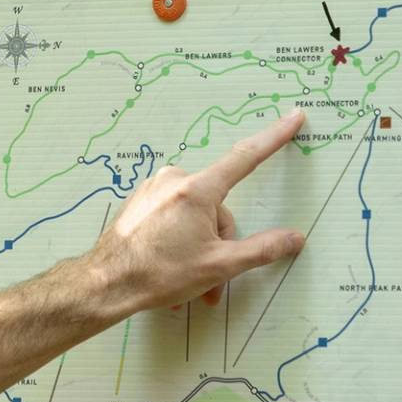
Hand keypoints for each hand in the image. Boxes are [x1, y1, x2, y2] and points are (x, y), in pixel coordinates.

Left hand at [86, 110, 307, 316]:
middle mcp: (175, 180)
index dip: (274, 137)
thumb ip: (262, 249)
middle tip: (213, 282)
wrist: (106, 284)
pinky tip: (171, 269)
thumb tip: (295, 238)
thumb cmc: (159, 274)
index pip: (246, 157)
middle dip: (220, 244)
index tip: (293, 117)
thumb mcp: (219, 266)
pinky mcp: (142, 200)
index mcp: (198, 189)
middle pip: (218, 208)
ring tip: (189, 283)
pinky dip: (179, 241)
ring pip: (196, 215)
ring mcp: (155, 188)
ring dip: (199, 248)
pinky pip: (174, 216)